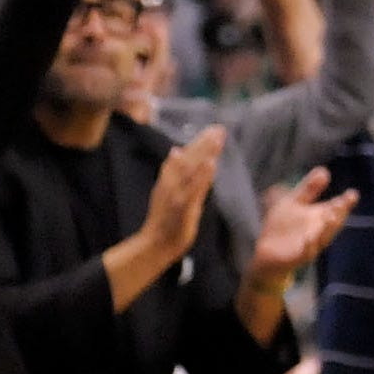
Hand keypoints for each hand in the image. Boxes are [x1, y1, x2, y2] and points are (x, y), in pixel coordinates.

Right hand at [138, 126, 225, 262]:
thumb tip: (176, 150)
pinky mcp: (182, 207)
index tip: (214, 128)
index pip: (184, 156)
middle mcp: (170, 183)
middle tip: (219, 128)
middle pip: (188, 159)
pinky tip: (211, 164)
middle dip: (204, 143)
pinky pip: (193, 189)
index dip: (199, 142)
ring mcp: (176, 194)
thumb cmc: (165, 219)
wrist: (154, 244)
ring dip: (204, 153)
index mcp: (168, 178)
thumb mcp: (167, 191)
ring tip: (217, 139)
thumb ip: (174, 172)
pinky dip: (201, 176)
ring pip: (191, 170)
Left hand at [248, 167, 359, 287]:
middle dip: (339, 214)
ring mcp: (310, 246)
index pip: (336, 209)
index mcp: (319, 218)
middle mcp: (318, 232)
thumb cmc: (283, 227)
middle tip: (342, 204)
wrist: (267, 255)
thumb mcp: (294, 203)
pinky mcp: (297, 258)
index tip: (353, 194)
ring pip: (323, 238)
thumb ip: (308, 189)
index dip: (345, 202)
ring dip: (327, 229)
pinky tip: (309, 238)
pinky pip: (306, 253)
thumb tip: (324, 171)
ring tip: (331, 216)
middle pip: (332, 224)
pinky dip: (309, 246)